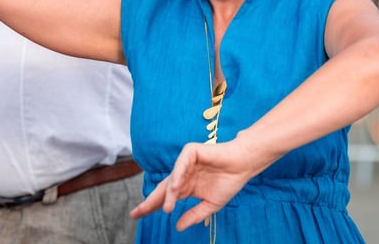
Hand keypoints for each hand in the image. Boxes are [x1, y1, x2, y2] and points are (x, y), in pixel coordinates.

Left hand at [130, 140, 260, 230]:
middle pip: (162, 189)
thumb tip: (178, 227)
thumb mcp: (210, 205)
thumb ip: (194, 215)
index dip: (152, 206)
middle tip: (137, 212)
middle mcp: (183, 174)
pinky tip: (175, 188)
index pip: (166, 198)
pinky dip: (178, 175)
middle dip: (150, 200)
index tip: (136, 216)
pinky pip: (181, 164)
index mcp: (186, 186)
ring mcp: (186, 162)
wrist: (242, 166)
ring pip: (172, 179)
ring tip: (166, 208)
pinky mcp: (191, 152)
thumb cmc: (228, 182)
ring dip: (169, 194)